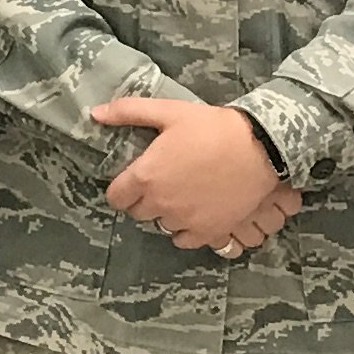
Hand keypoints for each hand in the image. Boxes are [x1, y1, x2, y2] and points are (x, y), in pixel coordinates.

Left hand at [90, 97, 300, 254]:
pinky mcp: (209, 232)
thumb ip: (128, 112)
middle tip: (163, 182)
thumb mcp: (168, 111)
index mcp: (145, 177)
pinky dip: (187, 230)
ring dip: (167, 214)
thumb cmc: (210, 127)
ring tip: (183, 194)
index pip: (116, 198)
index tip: (135, 180)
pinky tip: (197, 212)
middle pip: (138, 213)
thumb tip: (94, 114)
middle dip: (145, 200)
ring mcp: (185, 221)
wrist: (259, 147)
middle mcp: (160, 204)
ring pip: (162, 226)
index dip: (123, 189)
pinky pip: (185, 241)